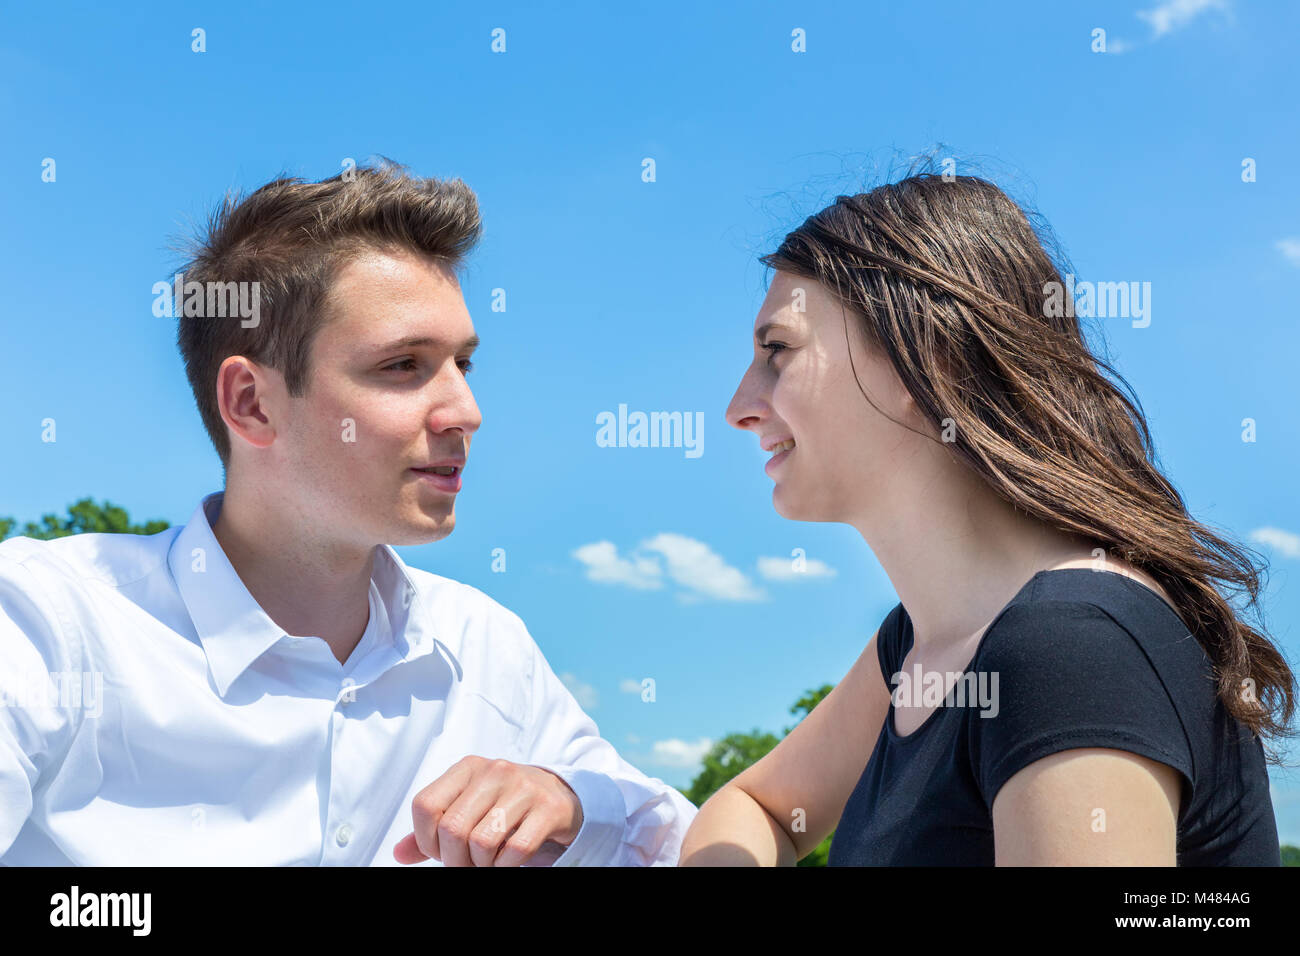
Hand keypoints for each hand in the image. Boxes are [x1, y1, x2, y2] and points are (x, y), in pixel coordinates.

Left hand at [393, 756, 583, 866]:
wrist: (558, 795)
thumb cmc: (504, 804)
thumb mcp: (468, 806)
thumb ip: (433, 829)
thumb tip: (399, 853)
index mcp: (468, 768)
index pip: (425, 805)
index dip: (426, 839)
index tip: (440, 850)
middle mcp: (494, 771)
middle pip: (452, 829)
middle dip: (455, 860)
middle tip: (467, 863)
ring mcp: (524, 788)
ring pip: (482, 842)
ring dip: (482, 864)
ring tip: (488, 861)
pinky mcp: (548, 808)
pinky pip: (515, 850)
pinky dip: (506, 866)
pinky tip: (508, 860)